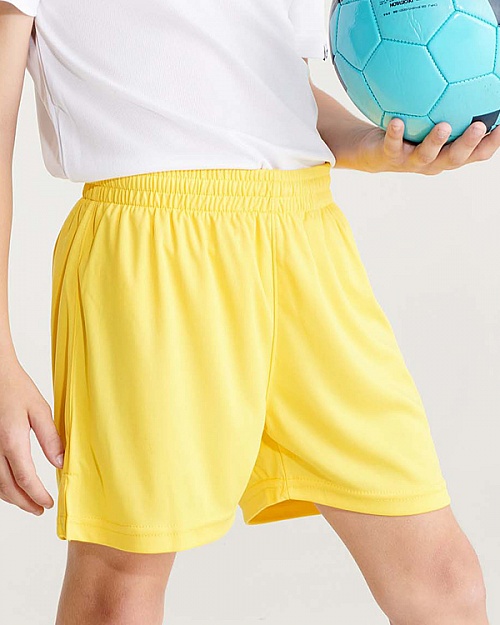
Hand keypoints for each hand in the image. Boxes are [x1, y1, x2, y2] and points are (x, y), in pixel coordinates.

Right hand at [0, 358, 64, 515]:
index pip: (25, 479)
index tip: (48, 503)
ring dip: (11, 497)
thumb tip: (61, 463)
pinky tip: (12, 486)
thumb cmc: (16, 388)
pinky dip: (1, 485)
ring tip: (28, 502)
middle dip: (24, 502)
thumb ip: (51, 437)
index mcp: (12, 441)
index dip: (37, 495)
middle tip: (39, 510)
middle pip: (7, 488)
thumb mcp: (40, 409)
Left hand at [354, 118, 499, 174]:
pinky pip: (392, 145)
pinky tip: (397, 121)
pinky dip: (395, 134)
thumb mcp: (432, 119)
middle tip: (480, 126)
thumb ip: (453, 105)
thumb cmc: (409, 131)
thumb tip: (474, 70)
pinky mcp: (388, 157)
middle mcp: (433, 161)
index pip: (476, 153)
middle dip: (469, 144)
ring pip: (426, 155)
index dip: (492, 143)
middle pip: (455, 158)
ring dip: (435, 141)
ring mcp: (410, 161)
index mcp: (448, 154)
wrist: (372, 151)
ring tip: (443, 126)